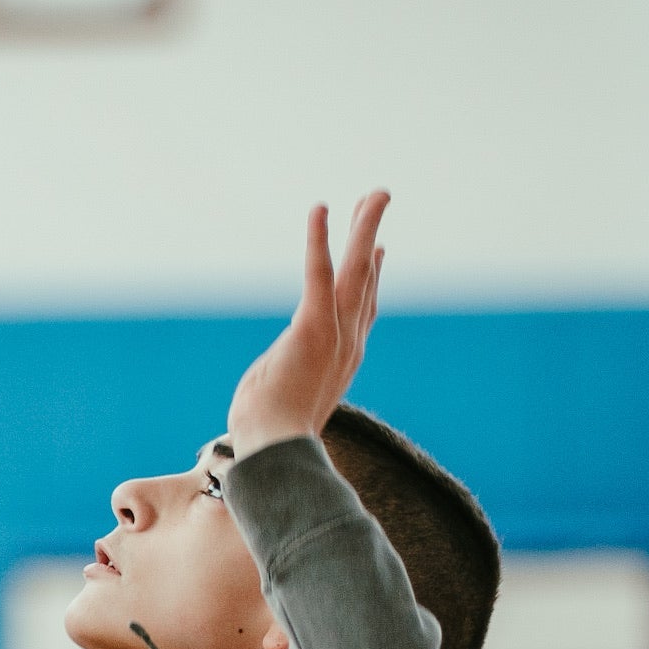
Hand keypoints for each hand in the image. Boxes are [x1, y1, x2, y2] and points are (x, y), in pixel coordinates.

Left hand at [226, 190, 388, 455]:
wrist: (274, 453)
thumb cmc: (270, 439)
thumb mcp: (285, 402)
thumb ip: (288, 382)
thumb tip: (274, 385)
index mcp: (344, 362)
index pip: (364, 311)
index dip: (373, 278)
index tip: (378, 250)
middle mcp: (349, 345)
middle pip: (367, 282)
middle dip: (371, 238)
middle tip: (378, 203)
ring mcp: (335, 336)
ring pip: (355, 271)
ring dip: (363, 228)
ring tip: (373, 195)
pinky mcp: (313, 328)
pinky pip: (318, 274)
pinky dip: (319, 239)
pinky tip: (320, 208)